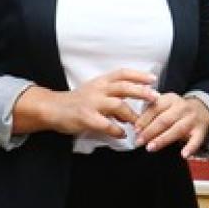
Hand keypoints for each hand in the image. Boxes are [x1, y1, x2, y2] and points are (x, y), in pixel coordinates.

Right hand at [18, 69, 157, 137]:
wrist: (53, 108)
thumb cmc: (78, 101)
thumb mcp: (95, 92)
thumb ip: (113, 96)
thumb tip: (132, 107)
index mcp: (101, 81)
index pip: (123, 73)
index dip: (139, 75)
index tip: (153, 79)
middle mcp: (98, 89)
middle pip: (123, 87)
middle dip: (141, 92)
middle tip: (155, 97)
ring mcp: (92, 103)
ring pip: (118, 105)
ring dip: (131, 115)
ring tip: (139, 124)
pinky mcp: (86, 118)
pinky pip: (106, 124)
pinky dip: (117, 130)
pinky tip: (122, 134)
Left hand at [134, 93, 208, 157]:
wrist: (203, 109)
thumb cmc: (176, 110)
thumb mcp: (165, 105)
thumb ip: (151, 113)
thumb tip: (135, 128)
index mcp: (170, 99)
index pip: (155, 108)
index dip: (144, 119)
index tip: (135, 130)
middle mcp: (182, 107)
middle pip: (164, 119)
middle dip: (150, 131)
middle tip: (139, 142)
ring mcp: (192, 119)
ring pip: (177, 129)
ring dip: (163, 139)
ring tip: (151, 148)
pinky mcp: (201, 131)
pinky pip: (197, 140)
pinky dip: (191, 147)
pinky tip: (184, 155)